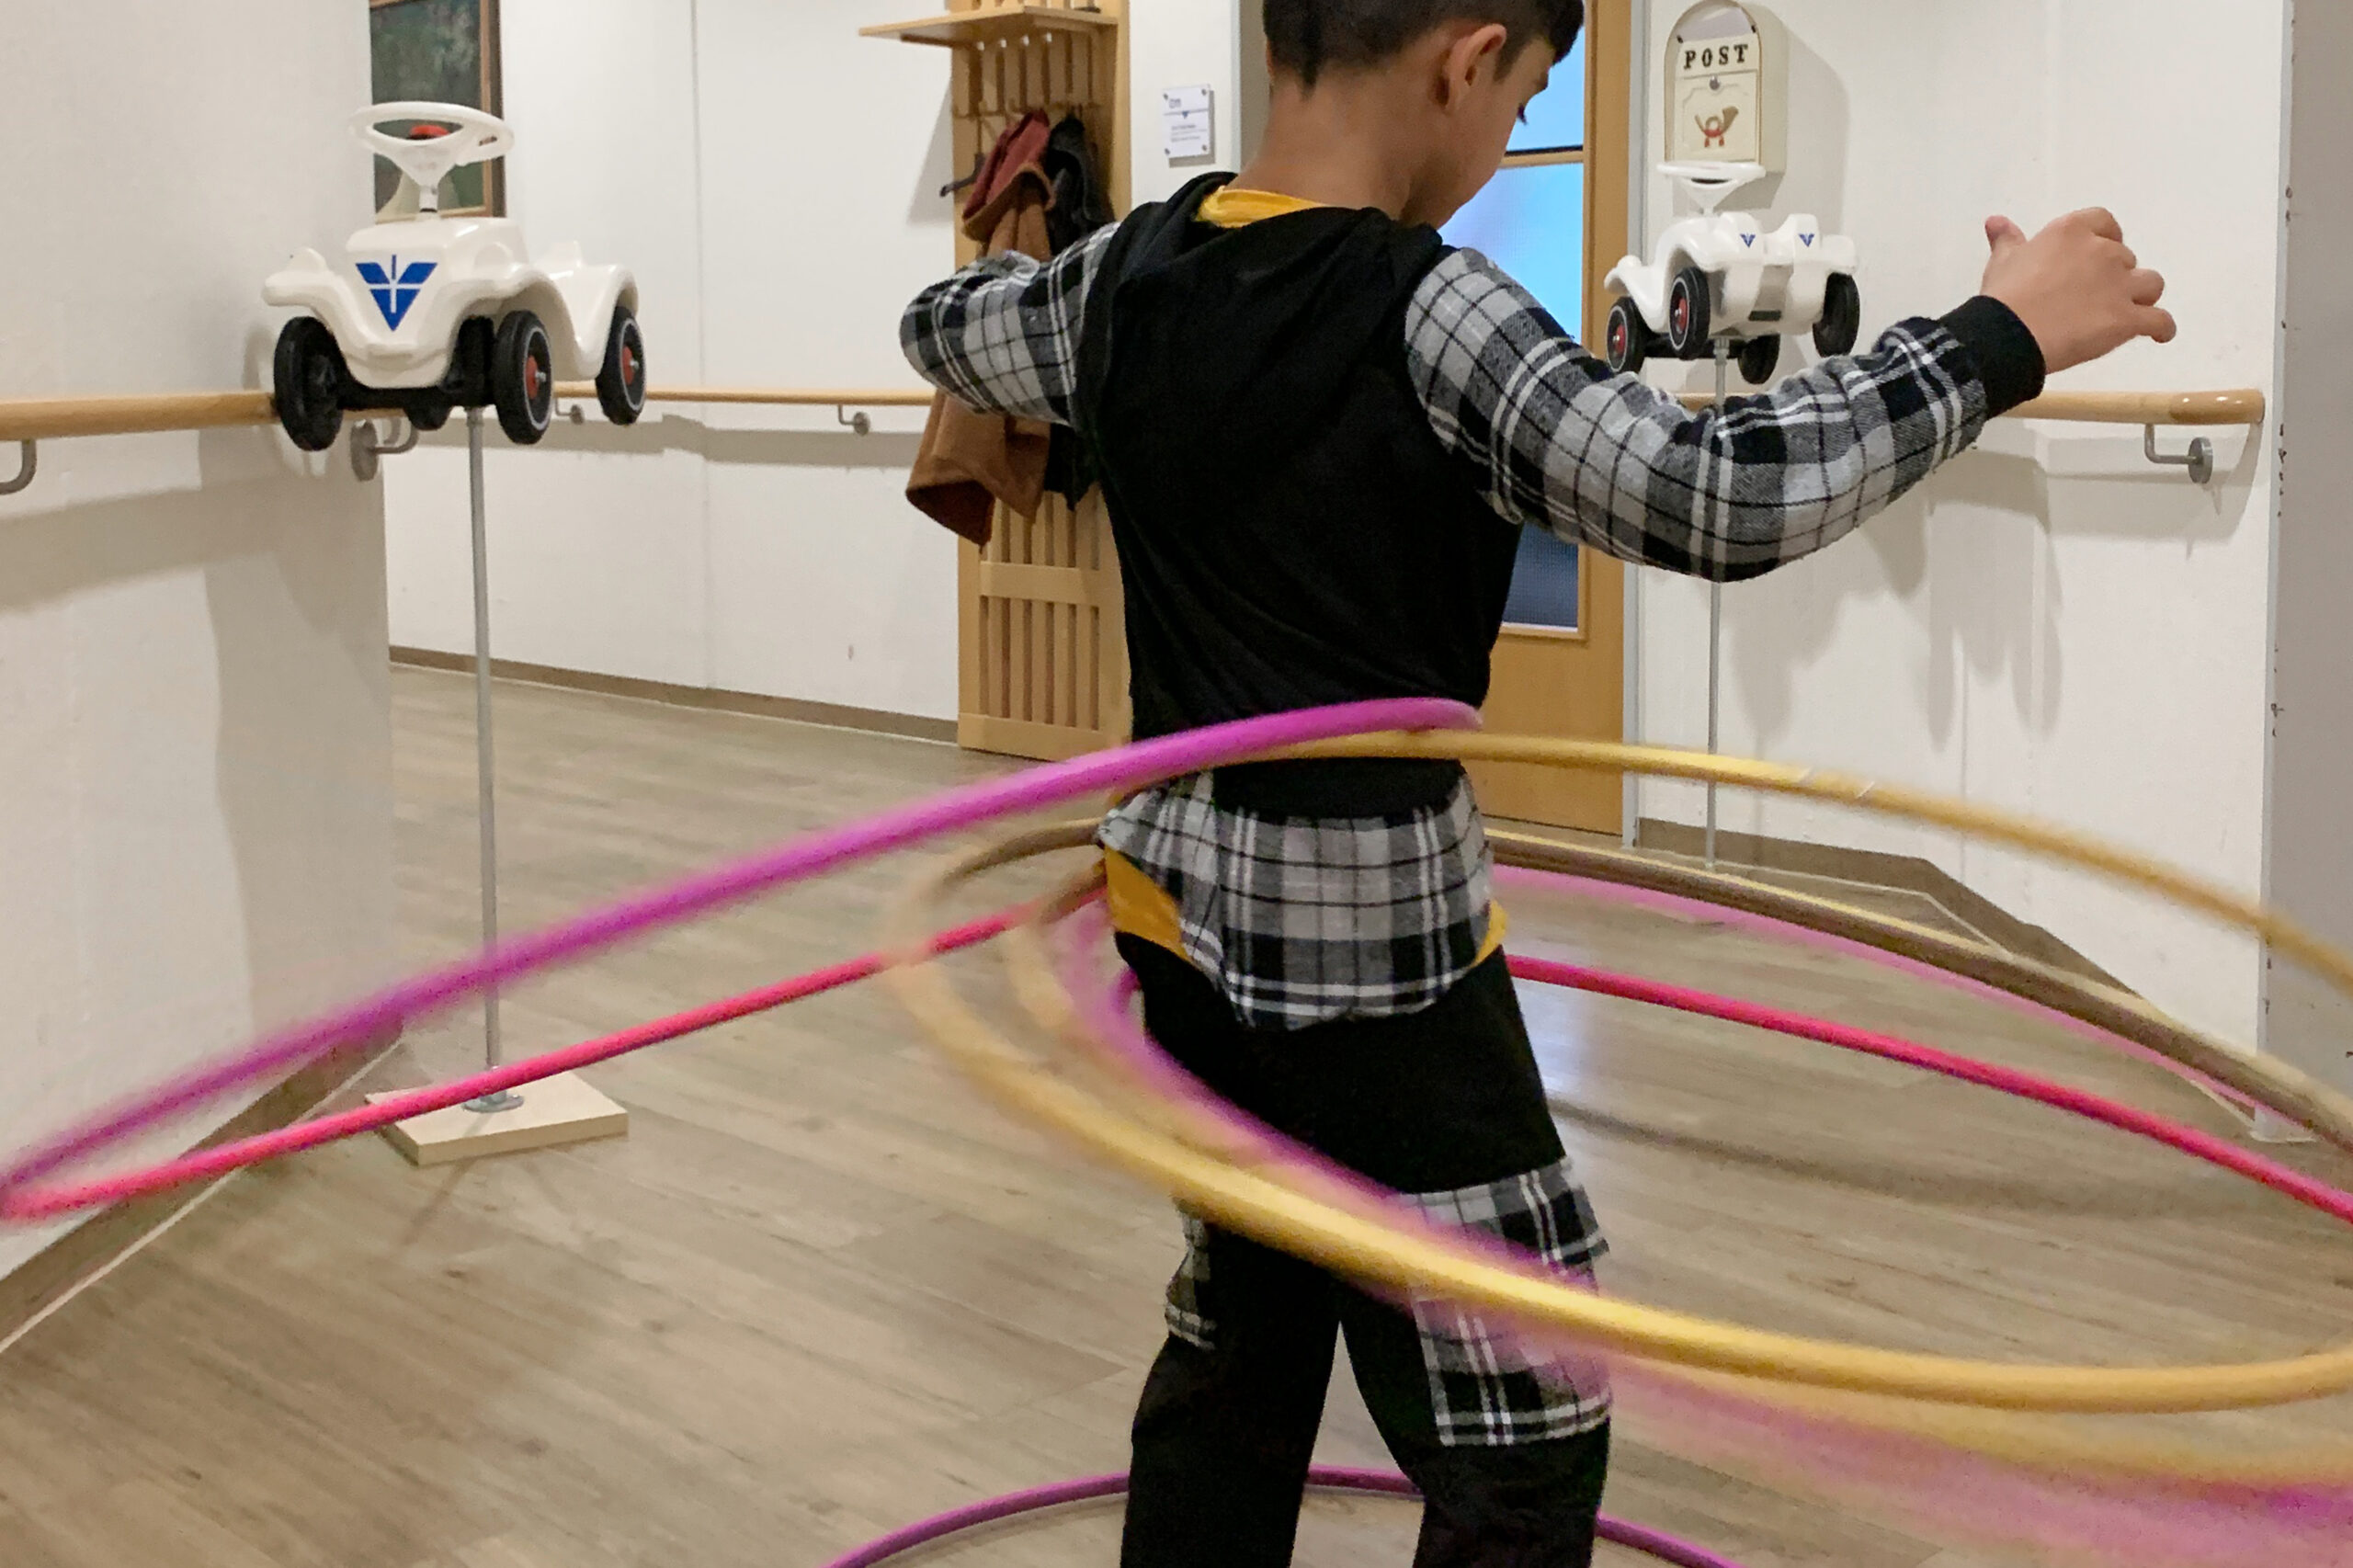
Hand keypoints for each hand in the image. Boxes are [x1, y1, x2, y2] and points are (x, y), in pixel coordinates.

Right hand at [1979, 209, 2175, 373]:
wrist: (2008, 335)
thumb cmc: (2003, 297)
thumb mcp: (2002, 263)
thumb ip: (2007, 240)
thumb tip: (1996, 221)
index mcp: (2072, 232)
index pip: (2105, 222)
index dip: (2105, 238)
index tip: (2095, 253)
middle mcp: (2103, 252)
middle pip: (2126, 258)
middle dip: (2115, 275)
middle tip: (2093, 297)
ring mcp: (2119, 285)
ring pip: (2151, 284)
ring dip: (2142, 295)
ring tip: (2128, 312)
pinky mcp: (2127, 319)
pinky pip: (2160, 321)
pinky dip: (2162, 328)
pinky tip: (2159, 335)